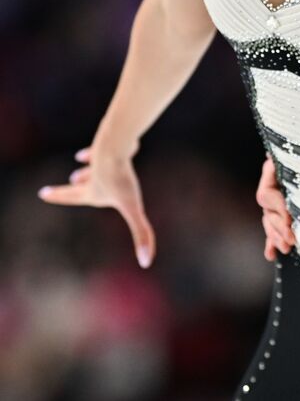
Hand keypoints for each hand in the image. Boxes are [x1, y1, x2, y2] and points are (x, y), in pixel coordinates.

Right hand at [38, 145, 154, 267]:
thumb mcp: (132, 208)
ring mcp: (101, 160)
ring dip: (85, 172)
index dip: (59, 197)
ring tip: (76, 174)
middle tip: (48, 191)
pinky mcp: (113, 146)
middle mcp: (94, 176)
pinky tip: (104, 152)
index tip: (43, 193)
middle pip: (78, 184)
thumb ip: (141, 234)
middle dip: (66, 190)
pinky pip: (107, 150)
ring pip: (91, 167)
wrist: (115, 147)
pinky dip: (102, 152)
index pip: (72, 197)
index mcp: (93, 192)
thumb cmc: (121, 179)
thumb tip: (146, 263)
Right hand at [257, 156, 295, 260]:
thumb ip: (285, 160)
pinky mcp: (281, 214)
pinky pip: (272, 229)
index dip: (278, 208)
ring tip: (287, 248)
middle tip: (293, 239)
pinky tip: (271, 255)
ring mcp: (274, 202)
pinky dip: (271, 242)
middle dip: (280, 228)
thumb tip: (272, 158)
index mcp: (273, 173)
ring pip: (270, 223)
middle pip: (268, 213)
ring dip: (277, 237)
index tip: (290, 220)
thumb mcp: (299, 154)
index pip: (267, 194)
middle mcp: (272, 189)